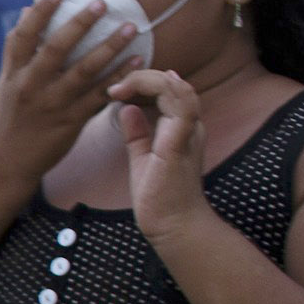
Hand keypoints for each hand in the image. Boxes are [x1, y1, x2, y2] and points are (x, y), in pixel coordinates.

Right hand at [0, 0, 140, 176]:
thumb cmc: (12, 114)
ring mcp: (53, 105)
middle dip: (79, 25)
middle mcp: (31, 87)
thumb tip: (30, 9)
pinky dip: (120, 78)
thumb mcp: (7, 80)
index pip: (24, 37)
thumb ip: (18, 47)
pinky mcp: (71, 122)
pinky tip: (137, 61)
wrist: (8, 161)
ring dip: (109, 48)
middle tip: (102, 2)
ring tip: (130, 27)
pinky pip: (100, 96)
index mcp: (14, 74)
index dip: (41, 13)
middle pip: (56, 50)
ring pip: (83, 72)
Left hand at [109, 67, 211, 233]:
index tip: (114, 91)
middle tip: (113, 87)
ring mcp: (188, 132)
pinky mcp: (180, 142)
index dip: (141, 82)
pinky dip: (165, 90)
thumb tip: (127, 108)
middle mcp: (190, 124)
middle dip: (141, 77)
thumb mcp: (142, 157)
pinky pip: (182, 106)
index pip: (166, 90)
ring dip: (147, 80)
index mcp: (181, 126)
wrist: (172, 225)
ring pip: (176, 87)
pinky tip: (142, 84)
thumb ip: (137, 133)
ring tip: (120, 87)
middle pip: (172, 83)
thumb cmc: (160, 196)